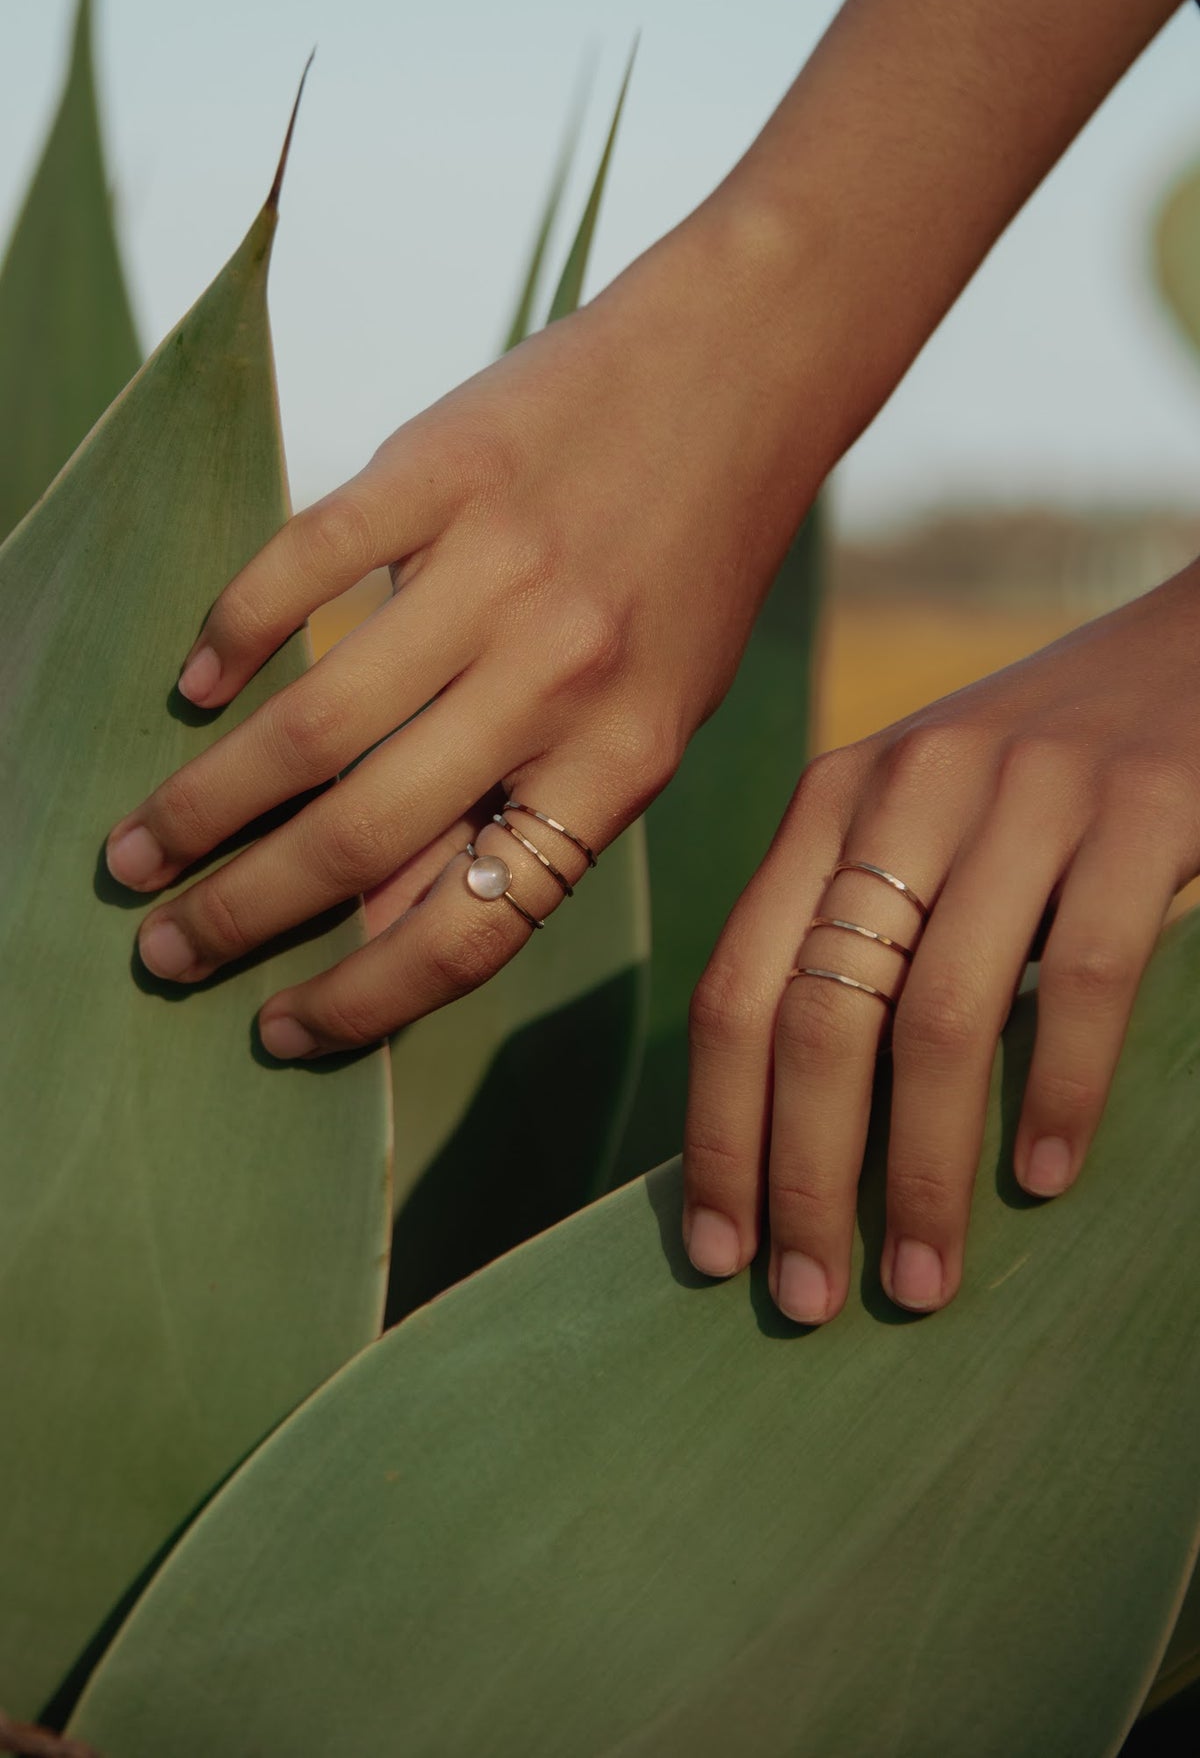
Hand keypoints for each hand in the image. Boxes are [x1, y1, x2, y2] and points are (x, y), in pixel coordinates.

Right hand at [103, 209, 823, 1057]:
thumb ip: (533, 815)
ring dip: (201, 805)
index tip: (276, 1029)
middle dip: (241, 915)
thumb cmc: (694, 568)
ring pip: (309, 726)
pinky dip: (230, 634)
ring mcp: (496, 570)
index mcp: (623, 762)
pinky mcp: (438, 466)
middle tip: (159, 948)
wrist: (741, 369)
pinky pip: (300, 567)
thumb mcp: (655, 717)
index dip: (362, 999)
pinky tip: (191, 687)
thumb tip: (385, 927)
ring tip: (133, 853)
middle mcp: (560, 680)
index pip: (474, 929)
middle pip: (361, 837)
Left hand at [682, 559, 1199, 1320]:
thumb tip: (785, 1124)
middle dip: (804, 1177)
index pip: (734, 988)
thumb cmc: (1043, 774)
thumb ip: (852, 927)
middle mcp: (908, 791)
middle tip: (808, 1302)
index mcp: (832, 804)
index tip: (716, 1250)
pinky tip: (1045, 1180)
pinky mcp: (1146, 803)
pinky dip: (1061, 1089)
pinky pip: (1086, 975)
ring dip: (922, 1169)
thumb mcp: (921, 822)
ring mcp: (1027, 792)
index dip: (716, 1130)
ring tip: (921, 1282)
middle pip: (816, 1016)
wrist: (1196, 644)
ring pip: (941, 1015)